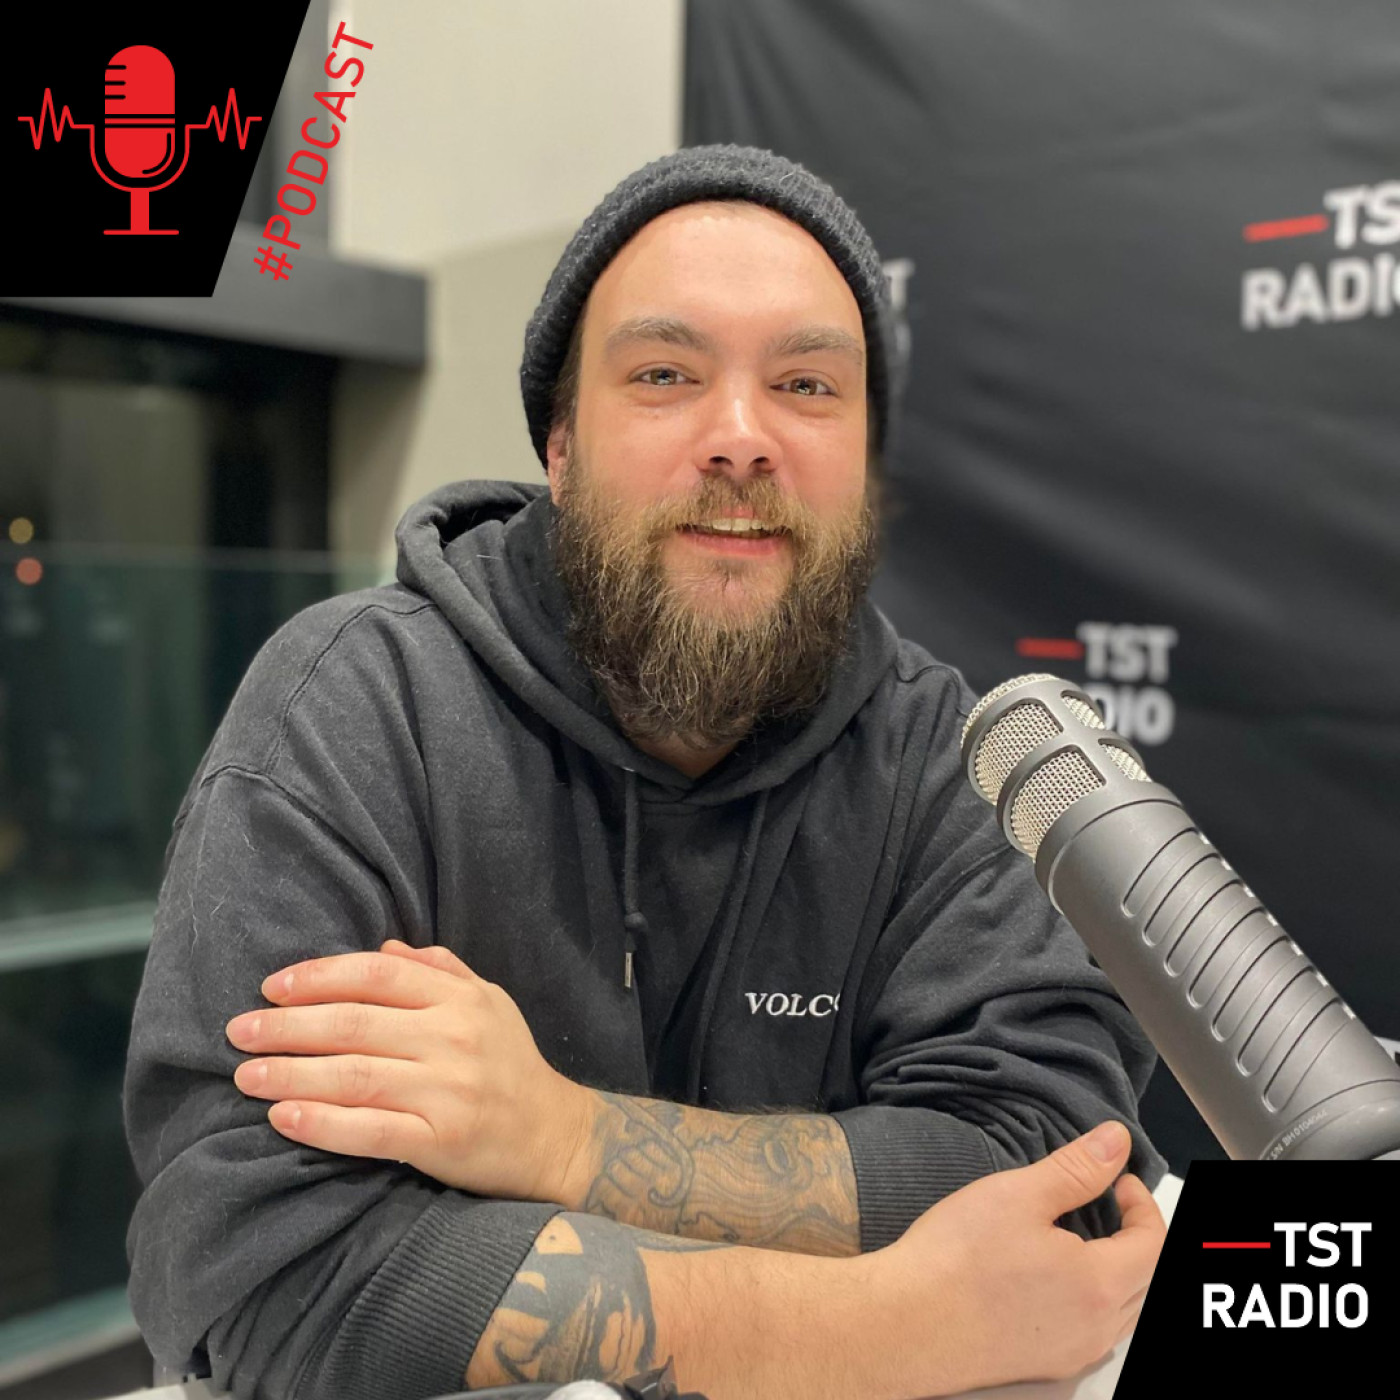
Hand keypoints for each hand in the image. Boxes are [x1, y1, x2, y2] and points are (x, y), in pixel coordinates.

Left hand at [225, 940, 594, 1202]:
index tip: (273, 986)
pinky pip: (370, 1130)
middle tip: (238, 1030)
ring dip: (291, 1072)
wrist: (558, 1136)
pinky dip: (322, 1122)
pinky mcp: (440, 1141)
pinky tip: (284, 1116)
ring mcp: (447, 1090)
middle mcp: (453, 1038)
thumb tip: (382, 949)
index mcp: (460, 999)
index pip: (377, 974)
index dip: (320, 976)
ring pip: (354, 1075)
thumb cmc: (512, 1066)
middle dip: (288, 1025)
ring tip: (246, 1075)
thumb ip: (439, 971)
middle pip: (355, 1024)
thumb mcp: (489, 1003)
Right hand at [870, 1121, 1165, 1396]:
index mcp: (1100, 1285)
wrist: (905, 1323)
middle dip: (1132, 1235)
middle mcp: (1096, 1330)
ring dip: (1112, 1270)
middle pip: (1143, 1279)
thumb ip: (1076, 1168)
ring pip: (1118, 1310)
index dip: (1140, 1203)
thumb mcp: (1019, 1194)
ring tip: (1074, 1235)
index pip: (1152, 1243)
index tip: (1115, 1177)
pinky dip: (1087, 1298)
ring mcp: (1069, 1353)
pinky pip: (1088, 1331)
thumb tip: (1117, 1142)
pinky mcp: (1041, 1366)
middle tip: (1101, 1199)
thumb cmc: (957, 1258)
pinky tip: (1048, 1277)